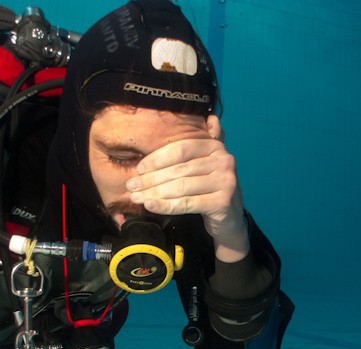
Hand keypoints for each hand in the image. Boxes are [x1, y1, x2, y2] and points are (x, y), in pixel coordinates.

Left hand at [126, 115, 249, 261]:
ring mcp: (225, 181)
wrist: (229, 219)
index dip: (157, 158)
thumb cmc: (209, 189)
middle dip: (151, 179)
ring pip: (181, 187)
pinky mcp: (222, 202)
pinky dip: (166, 206)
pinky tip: (150, 206)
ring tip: (135, 197)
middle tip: (131, 186)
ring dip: (154, 193)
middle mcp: (224, 160)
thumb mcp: (205, 165)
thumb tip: (210, 117)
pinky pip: (187, 203)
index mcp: (215, 146)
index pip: (181, 149)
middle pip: (179, 169)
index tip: (138, 169)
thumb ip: (201, 145)